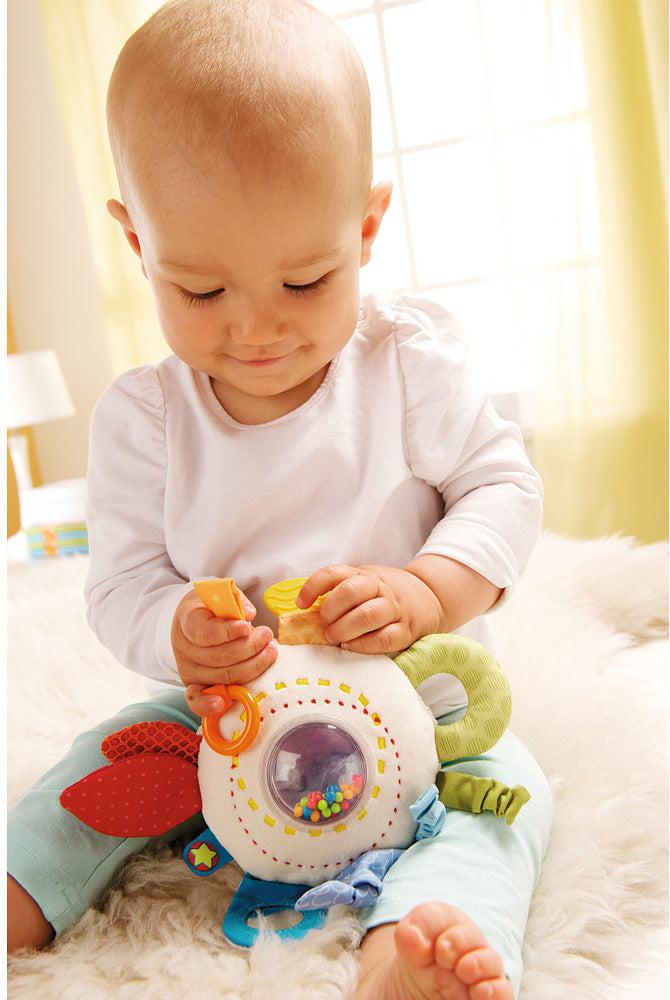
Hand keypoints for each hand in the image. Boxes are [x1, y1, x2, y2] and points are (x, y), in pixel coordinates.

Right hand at [172, 587, 277, 716]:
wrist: (197, 619)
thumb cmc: (214, 606)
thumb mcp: (222, 594)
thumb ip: (236, 601)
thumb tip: (248, 614)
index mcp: (187, 620)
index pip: (205, 632)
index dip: (227, 632)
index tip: (247, 626)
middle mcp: (183, 647)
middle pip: (218, 657)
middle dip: (249, 648)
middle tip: (267, 635)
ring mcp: (188, 669)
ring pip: (222, 676)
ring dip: (251, 666)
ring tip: (270, 651)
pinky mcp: (194, 685)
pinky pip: (197, 700)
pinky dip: (209, 705)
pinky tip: (224, 703)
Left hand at [295, 564, 442, 654]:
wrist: (430, 598)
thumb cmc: (387, 594)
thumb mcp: (365, 582)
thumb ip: (340, 592)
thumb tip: (304, 613)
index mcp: (365, 575)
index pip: (334, 572)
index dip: (313, 586)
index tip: (301, 604)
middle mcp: (380, 588)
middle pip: (350, 591)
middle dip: (330, 611)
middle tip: (324, 625)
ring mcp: (394, 608)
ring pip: (367, 615)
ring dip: (344, 629)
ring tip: (334, 639)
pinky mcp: (406, 630)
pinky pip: (383, 639)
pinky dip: (362, 646)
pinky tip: (350, 648)